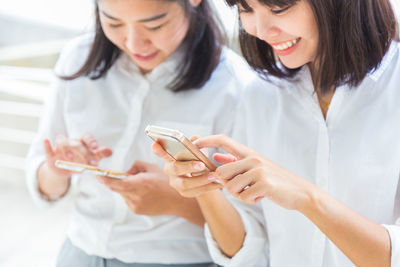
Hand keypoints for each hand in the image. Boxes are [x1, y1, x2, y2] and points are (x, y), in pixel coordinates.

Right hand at [43, 133, 112, 178]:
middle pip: (76, 143)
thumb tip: (110, 151)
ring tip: (70, 158)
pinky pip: (47, 149)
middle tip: (92, 162)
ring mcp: (60, 148)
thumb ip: (99, 155)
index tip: (96, 148)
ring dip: (66, 148)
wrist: (64, 171)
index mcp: (82, 142)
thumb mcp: (90, 159)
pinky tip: (46, 141)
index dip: (91, 141)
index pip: (86, 137)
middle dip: (84, 152)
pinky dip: (47, 145)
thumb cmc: (80, 161)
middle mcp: (71, 142)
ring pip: (61, 141)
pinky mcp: (50, 155)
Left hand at [97, 161, 190, 215]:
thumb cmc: (165, 182)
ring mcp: (136, 205)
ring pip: (122, 194)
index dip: (107, 180)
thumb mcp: (152, 167)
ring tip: (141, 185)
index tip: (98, 176)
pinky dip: (130, 194)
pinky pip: (127, 200)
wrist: (176, 200)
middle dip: (114, 181)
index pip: (119, 183)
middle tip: (116, 175)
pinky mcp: (137, 210)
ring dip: (125, 188)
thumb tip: (125, 172)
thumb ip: (136, 166)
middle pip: (117, 188)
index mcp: (142, 183)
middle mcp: (138, 196)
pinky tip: (143, 193)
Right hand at [152, 141, 222, 197]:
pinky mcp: (184, 193)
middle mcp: (169, 170)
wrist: (201, 176)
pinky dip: (208, 187)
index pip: (160, 151)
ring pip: (185, 183)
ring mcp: (175, 183)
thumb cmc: (195, 158)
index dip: (157, 149)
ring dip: (201, 179)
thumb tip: (196, 138)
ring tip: (214, 175)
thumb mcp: (196, 150)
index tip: (156, 144)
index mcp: (170, 156)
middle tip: (202, 165)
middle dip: (188, 167)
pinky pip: (195, 192)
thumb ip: (195, 143)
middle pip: (175, 169)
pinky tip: (219, 183)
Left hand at [195, 135, 314, 209]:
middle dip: (227, 185)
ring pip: (231, 187)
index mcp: (249, 153)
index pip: (224, 140)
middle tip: (244, 188)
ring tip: (255, 191)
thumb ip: (234, 161)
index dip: (208, 140)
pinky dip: (251, 200)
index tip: (195, 143)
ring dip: (240, 194)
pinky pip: (244, 196)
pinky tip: (262, 196)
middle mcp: (252, 159)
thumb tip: (215, 156)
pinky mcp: (264, 184)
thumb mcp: (255, 167)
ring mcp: (258, 170)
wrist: (300, 192)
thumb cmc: (275, 180)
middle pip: (221, 172)